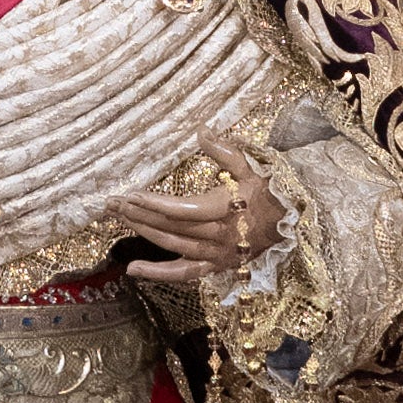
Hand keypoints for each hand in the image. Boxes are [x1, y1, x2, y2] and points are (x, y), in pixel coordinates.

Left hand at [112, 164, 280, 290]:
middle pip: (171, 226)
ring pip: (173, 245)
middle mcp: (219, 235)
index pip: (182, 209)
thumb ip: (224, 150)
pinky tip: (133, 269)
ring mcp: (216, 254)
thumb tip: (201, 129)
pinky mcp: (216, 266)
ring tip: (118, 219)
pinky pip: (184, 274)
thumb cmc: (268, 190)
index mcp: (226, 209)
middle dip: (139, 214)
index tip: (130, 195)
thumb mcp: (250, 165)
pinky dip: (158, 273)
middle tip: (111, 204)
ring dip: (143, 233)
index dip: (154, 203)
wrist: (292, 221)